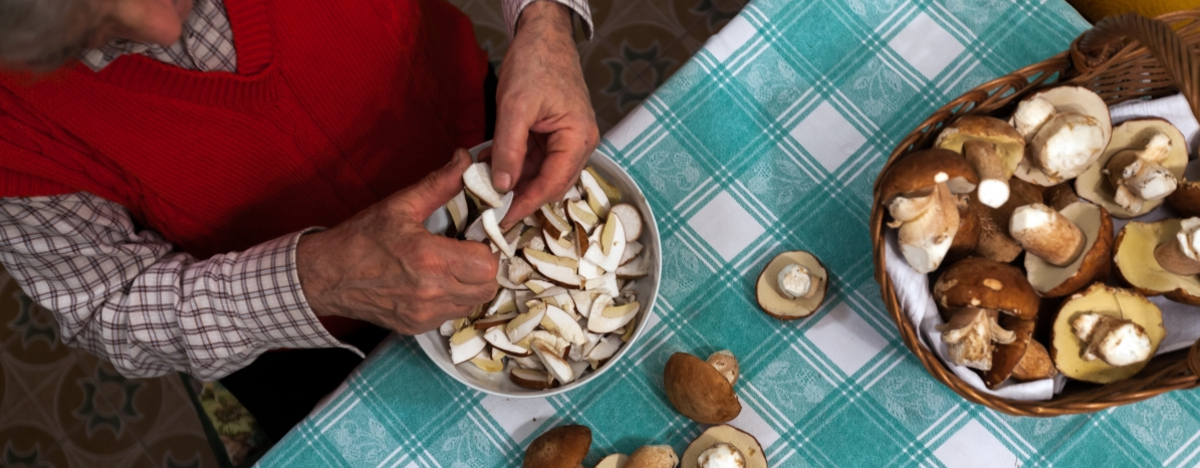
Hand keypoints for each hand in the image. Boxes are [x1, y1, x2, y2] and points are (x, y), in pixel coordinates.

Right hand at [297, 149, 498, 334]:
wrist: (326, 276)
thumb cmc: (361, 238)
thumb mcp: (400, 205)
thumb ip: (439, 184)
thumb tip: (464, 159)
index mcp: (428, 259)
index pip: (487, 264)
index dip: (487, 248)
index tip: (474, 237)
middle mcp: (430, 292)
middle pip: (487, 287)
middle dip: (484, 267)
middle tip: (467, 251)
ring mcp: (424, 314)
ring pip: (473, 303)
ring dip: (470, 285)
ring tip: (451, 266)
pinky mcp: (417, 327)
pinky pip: (452, 314)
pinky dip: (452, 299)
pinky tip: (435, 282)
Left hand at [491, 0, 599, 226]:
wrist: (542, 35)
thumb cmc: (536, 63)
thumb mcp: (515, 107)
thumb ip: (509, 149)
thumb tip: (503, 186)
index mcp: (578, 139)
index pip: (552, 185)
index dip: (526, 205)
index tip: (502, 219)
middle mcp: (578, 144)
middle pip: (549, 183)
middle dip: (519, 196)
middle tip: (490, 210)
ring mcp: (567, 139)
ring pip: (539, 172)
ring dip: (513, 179)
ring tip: (484, 184)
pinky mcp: (553, 133)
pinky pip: (534, 157)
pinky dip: (513, 162)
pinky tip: (491, 163)